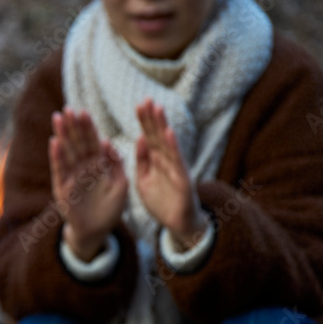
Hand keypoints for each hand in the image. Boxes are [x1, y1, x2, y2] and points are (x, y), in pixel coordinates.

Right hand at [49, 108, 128, 260]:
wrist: (97, 233)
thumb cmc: (110, 210)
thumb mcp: (121, 186)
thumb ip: (116, 165)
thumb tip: (108, 142)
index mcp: (98, 165)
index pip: (92, 141)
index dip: (88, 127)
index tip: (84, 111)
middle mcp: (83, 168)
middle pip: (77, 142)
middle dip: (73, 126)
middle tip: (68, 109)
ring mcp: (72, 177)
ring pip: (67, 152)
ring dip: (62, 135)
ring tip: (57, 118)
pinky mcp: (63, 188)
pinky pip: (60, 170)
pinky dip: (57, 157)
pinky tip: (54, 142)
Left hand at [135, 98, 205, 249]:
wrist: (178, 224)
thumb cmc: (162, 202)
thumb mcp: (143, 180)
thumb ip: (142, 161)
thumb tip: (140, 138)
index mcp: (156, 161)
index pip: (150, 137)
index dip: (145, 122)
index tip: (139, 104)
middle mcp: (167, 161)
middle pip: (158, 136)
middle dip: (152, 118)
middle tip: (147, 99)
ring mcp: (176, 169)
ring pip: (168, 144)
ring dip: (163, 126)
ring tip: (158, 109)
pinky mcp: (183, 180)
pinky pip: (177, 161)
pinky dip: (173, 147)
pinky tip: (170, 133)